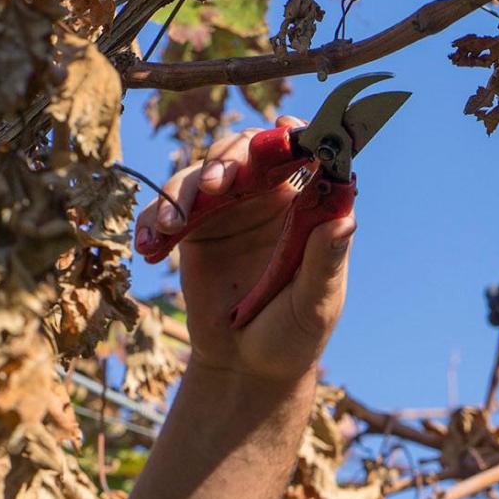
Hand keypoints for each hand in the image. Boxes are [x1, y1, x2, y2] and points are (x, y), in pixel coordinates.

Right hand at [133, 117, 353, 383]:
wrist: (247, 368)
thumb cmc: (294, 335)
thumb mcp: (315, 303)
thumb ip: (324, 262)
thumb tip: (345, 220)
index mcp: (307, 210)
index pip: (305, 158)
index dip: (297, 137)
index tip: (286, 129)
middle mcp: (268, 200)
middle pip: (247, 151)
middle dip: (229, 156)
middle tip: (219, 182)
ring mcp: (229, 211)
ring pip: (204, 172)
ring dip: (188, 186)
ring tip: (178, 222)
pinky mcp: (194, 230)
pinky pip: (169, 208)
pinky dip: (156, 215)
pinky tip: (153, 239)